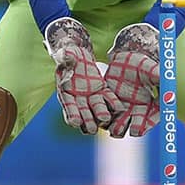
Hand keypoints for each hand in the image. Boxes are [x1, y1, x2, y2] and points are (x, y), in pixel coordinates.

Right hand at [45, 17, 123, 134]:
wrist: (78, 56)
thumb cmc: (68, 55)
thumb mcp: (66, 55)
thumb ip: (66, 58)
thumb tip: (65, 56)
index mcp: (65, 92)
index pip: (68, 105)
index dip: (71, 113)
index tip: (75, 122)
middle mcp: (78, 98)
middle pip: (83, 111)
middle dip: (87, 119)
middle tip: (92, 129)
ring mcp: (90, 95)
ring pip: (96, 106)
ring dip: (100, 113)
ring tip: (105, 119)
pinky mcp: (101, 90)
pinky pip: (107, 97)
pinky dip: (112, 102)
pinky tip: (119, 107)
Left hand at [104, 23, 160, 137]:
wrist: (124, 59)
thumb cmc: (141, 64)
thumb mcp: (150, 69)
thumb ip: (159, 79)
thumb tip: (170, 90)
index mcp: (150, 106)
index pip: (151, 122)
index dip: (147, 126)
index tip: (140, 126)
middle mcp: (136, 112)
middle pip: (134, 130)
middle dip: (130, 129)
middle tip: (122, 125)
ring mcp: (121, 111)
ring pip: (117, 129)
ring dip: (114, 127)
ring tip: (109, 118)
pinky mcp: (107, 107)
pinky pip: (104, 120)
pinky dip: (101, 119)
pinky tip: (100, 112)